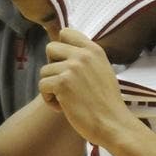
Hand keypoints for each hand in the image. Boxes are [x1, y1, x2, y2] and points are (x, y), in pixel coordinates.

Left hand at [38, 28, 139, 146]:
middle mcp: (83, 55)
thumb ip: (86, 59)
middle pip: (50, 47)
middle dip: (52, 66)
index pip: (66, 32)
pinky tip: (63, 107)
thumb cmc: (107, 103)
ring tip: (67, 99)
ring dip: (51, 87)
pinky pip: (42, 86)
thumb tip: (63, 53)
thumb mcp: (102, 70)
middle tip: (63, 83)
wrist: (113, 123)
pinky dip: (49, 99)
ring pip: (44, 70)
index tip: (64, 64)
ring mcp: (71, 68)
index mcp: (94, 50)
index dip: (60, 48)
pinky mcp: (62, 83)